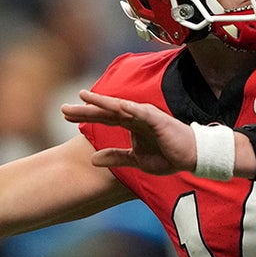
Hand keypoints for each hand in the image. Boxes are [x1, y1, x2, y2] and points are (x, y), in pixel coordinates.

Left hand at [61, 89, 195, 174]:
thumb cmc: (167, 155)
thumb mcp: (136, 160)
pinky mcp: (158, 120)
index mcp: (130, 124)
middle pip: (106, 111)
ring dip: (103, 102)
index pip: (103, 118)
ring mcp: (146, 116)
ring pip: (120, 107)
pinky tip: (117, 105)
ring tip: (85, 96)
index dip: (84, 116)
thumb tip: (92, 159)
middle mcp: (135, 116)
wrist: (192, 156)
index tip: (64, 115)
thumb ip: (116, 157)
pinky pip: (142, 113)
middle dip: (85, 109)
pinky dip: (130, 108)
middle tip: (63, 108)